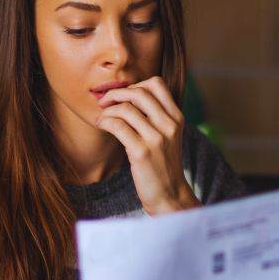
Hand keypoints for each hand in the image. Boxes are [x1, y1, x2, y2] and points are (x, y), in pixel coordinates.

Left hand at [95, 76, 199, 214]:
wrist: (169, 195)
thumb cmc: (163, 165)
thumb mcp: (168, 137)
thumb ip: (156, 117)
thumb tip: (128, 97)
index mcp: (176, 118)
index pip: (157, 84)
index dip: (136, 85)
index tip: (124, 96)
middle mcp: (169, 125)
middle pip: (139, 92)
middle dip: (116, 93)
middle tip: (105, 102)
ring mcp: (156, 139)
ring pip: (126, 108)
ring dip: (108, 110)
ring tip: (102, 118)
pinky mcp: (141, 152)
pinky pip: (117, 125)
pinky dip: (105, 122)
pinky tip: (102, 126)